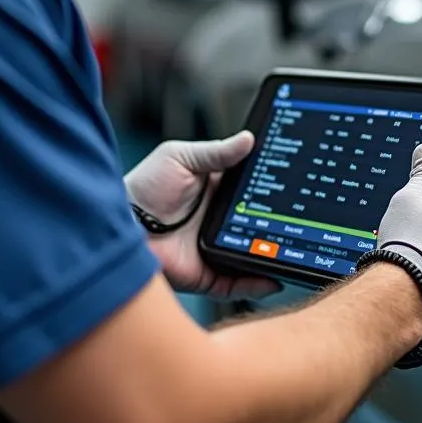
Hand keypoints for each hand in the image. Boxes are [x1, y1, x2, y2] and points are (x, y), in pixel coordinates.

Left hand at [125, 132, 281, 301]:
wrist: (118, 223)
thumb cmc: (142, 188)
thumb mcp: (180, 158)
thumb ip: (215, 152)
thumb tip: (248, 139)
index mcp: (216, 192)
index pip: (253, 192)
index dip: (273, 190)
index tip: (294, 186)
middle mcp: (218, 222)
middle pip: (259, 224)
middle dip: (280, 225)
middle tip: (302, 221)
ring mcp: (213, 249)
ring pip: (252, 255)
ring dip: (273, 255)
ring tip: (296, 251)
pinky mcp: (205, 275)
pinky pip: (236, 284)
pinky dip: (256, 283)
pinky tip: (274, 278)